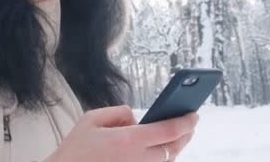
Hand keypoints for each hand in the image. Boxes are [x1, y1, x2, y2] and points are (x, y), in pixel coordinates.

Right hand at [45, 105, 197, 161]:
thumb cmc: (76, 149)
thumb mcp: (91, 119)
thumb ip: (118, 113)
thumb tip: (136, 117)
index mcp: (129, 141)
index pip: (168, 130)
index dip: (185, 122)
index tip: (193, 114)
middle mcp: (139, 160)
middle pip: (172, 148)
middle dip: (184, 134)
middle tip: (190, 124)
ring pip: (166, 160)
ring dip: (175, 147)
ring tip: (179, 135)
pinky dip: (162, 158)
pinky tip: (162, 150)